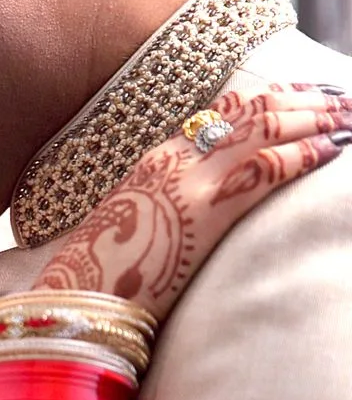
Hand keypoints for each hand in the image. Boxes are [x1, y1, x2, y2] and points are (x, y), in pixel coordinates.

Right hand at [36, 82, 350, 321]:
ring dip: (312, 120)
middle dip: (301, 101)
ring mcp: (187, 182)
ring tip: (345, 115)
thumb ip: (166, 210)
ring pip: (262, 130)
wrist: (75, 304)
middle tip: (339, 97)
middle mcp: (171, 159)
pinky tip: (328, 151)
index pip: (222, 112)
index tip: (301, 94)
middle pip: (248, 111)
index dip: (269, 98)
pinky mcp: (203, 210)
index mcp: (153, 160)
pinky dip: (300, 156)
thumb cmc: (99, 279)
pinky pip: (262, 170)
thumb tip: (193, 216)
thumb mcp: (134, 230)